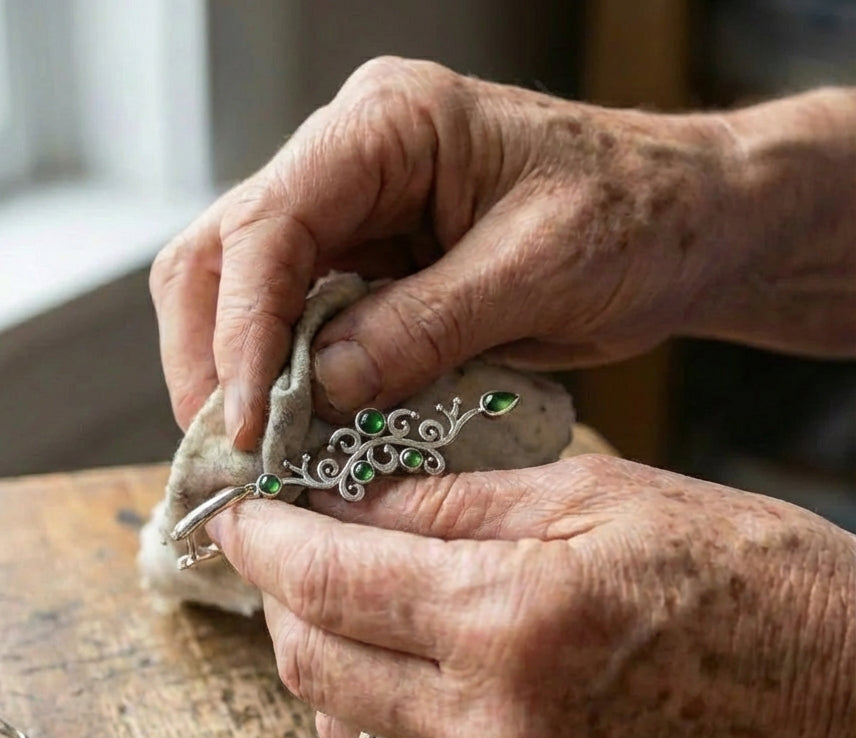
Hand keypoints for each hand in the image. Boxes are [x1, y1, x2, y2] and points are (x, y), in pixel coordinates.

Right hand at [150, 55, 855, 448]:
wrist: (683, 225)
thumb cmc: (635, 218)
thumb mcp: (538, 270)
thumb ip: (424, 325)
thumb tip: (319, 388)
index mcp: (387, 126)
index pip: (268, 224)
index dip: (241, 330)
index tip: (247, 424)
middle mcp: (348, 161)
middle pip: (223, 254)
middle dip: (211, 357)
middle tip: (229, 451)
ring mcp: (351, 215)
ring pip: (242, 291)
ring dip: (235, 375)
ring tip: (255, 454)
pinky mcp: (367, 267)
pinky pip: (295, 325)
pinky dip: (284, 383)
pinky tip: (297, 432)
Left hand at [207, 456, 855, 737]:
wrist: (846, 701)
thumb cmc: (738, 574)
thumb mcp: (593, 494)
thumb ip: (448, 502)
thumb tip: (344, 501)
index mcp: (512, 617)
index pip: (330, 581)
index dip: (266, 542)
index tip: (237, 513)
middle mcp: (496, 726)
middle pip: (314, 666)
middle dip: (281, 599)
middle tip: (288, 549)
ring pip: (347, 732)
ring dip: (325, 662)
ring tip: (349, 604)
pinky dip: (385, 718)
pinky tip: (414, 670)